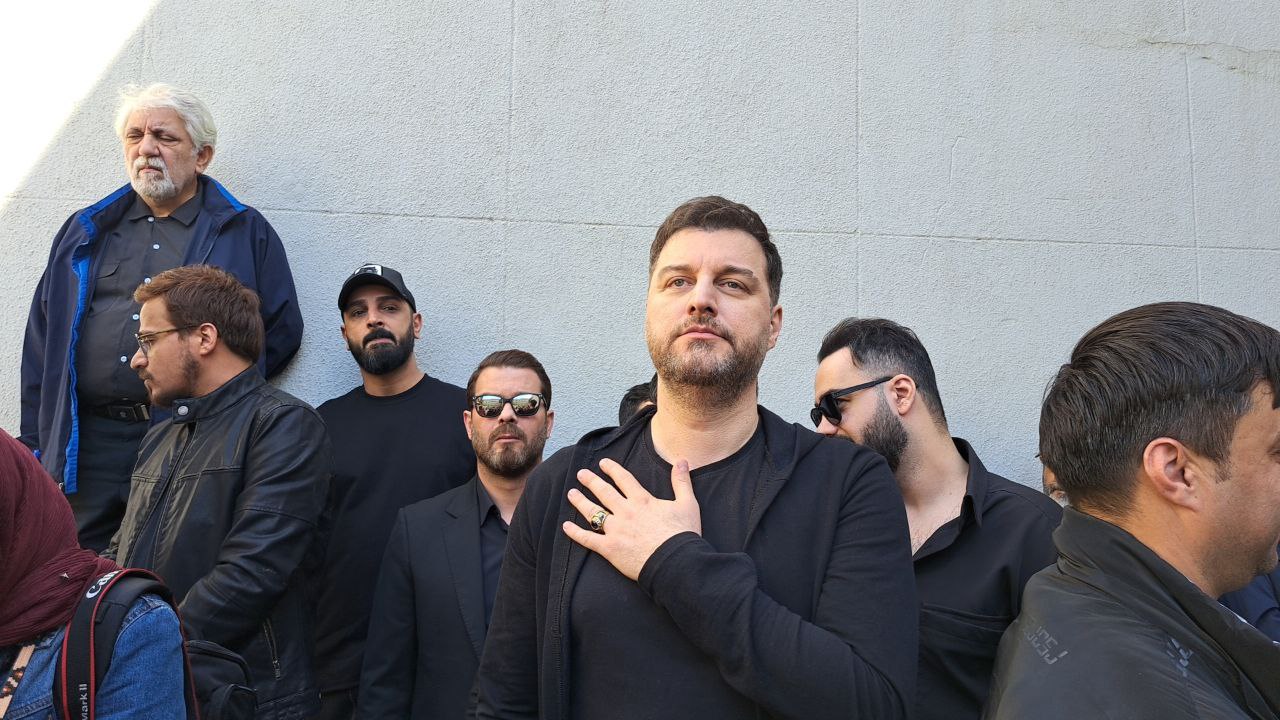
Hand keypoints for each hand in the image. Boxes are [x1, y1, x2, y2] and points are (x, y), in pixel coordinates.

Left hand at [562, 457, 700, 580]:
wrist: (675, 562)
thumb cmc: (683, 535)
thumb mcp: (688, 504)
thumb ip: (682, 481)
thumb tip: (682, 460)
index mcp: (642, 500)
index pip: (623, 479)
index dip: (612, 469)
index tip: (603, 463)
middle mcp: (625, 512)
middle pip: (604, 492)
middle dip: (591, 481)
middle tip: (581, 474)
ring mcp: (616, 530)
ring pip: (593, 512)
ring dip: (580, 502)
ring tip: (571, 494)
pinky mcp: (610, 548)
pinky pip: (588, 539)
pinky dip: (575, 533)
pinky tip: (565, 527)